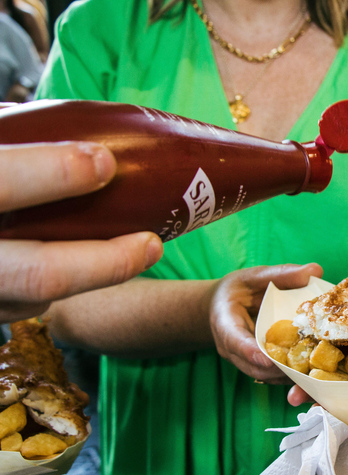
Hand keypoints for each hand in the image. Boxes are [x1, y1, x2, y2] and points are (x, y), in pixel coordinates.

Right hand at [0, 142, 163, 322]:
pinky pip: (24, 305)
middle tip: (152, 243)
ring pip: (38, 298)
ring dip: (98, 276)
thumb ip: (1, 132)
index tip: (103, 160)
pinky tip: (97, 259)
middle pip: (39, 273)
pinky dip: (65, 285)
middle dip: (106, 262)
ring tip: (141, 247)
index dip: (50, 173)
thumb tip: (43, 115)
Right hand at [209, 263, 322, 382]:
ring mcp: (241, 360)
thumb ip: (283, 274)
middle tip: (306, 367)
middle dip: (278, 369)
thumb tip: (315, 270)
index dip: (250, 351)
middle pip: (252, 365)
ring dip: (286, 376)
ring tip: (313, 373)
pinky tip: (310, 371)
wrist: (221, 306)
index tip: (268, 358)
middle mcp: (230, 347)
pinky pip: (269, 376)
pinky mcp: (254, 365)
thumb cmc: (238, 289)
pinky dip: (288, 375)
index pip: (234, 340)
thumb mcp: (255, 276)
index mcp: (225, 322)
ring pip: (262, 375)